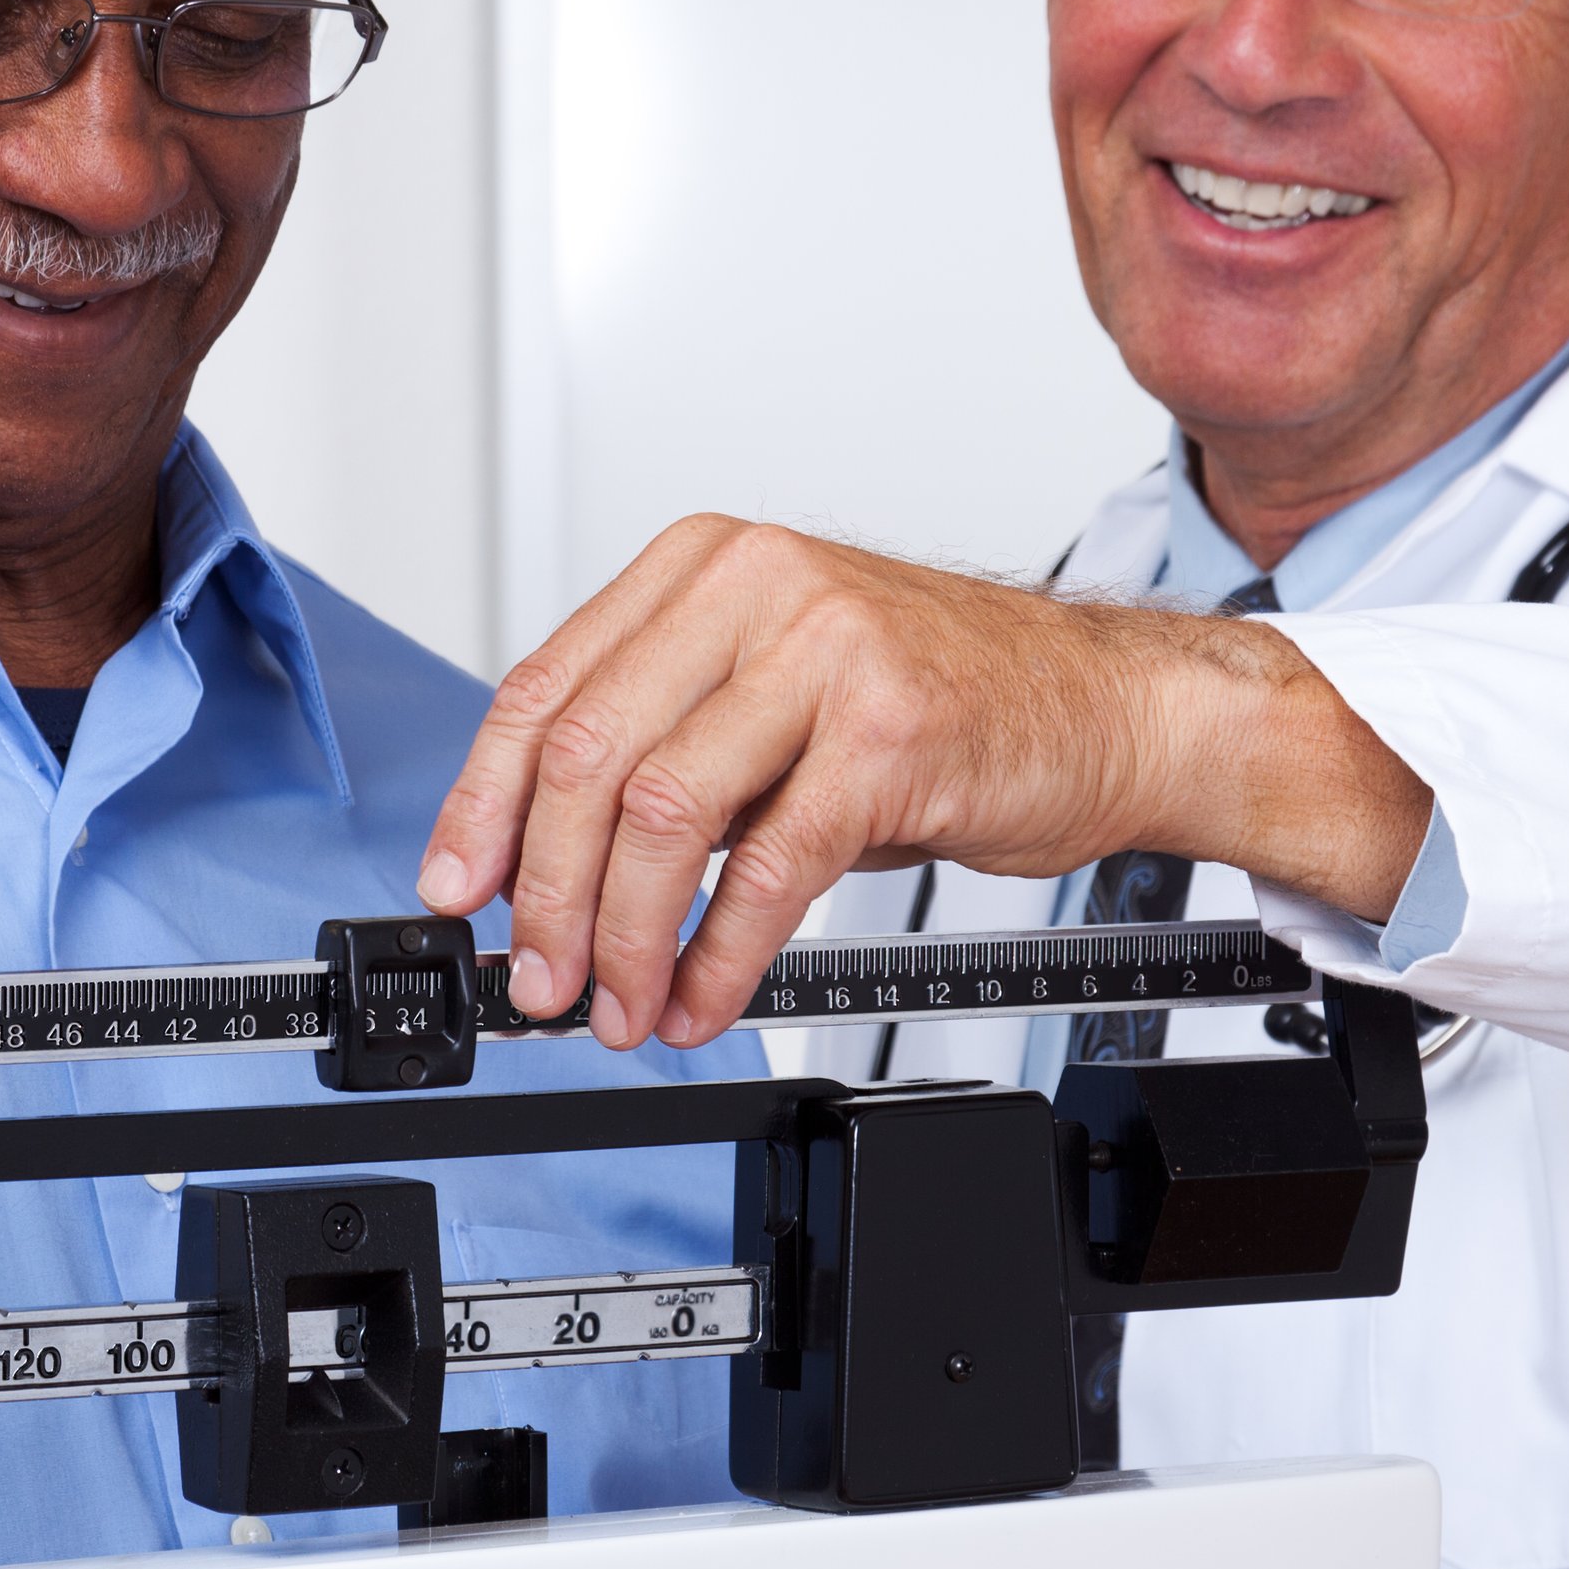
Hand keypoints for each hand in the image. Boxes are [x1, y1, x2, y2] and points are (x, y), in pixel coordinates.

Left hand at [414, 519, 1431, 1048]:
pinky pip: (766, 872)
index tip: (458, 890)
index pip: (548, 688)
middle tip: (537, 979)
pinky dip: (717, 958)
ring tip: (617, 1005)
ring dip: (624, 938)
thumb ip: (669, 743)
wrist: (1110, 707)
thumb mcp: (777, 688)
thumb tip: (544, 864)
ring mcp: (826, 653)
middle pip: (589, 757)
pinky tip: (701, 1002)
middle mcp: (757, 586)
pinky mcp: (888, 737)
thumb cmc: (946, 700)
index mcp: (705, 564)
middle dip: (546, 893)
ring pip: (661, 818)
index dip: (484, 805)